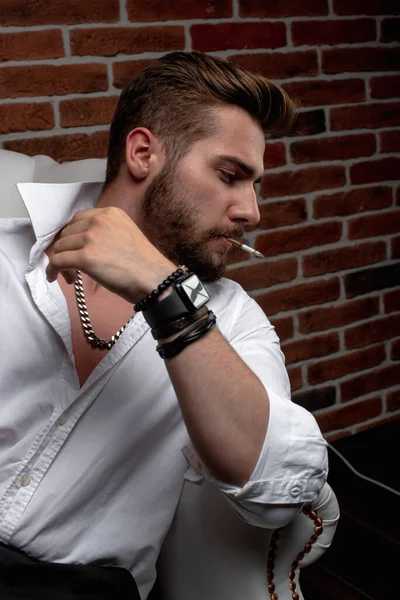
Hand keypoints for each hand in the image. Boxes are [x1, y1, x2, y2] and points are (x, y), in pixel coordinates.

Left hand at [46, 207, 175, 303]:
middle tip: (73, 267)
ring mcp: (92, 238)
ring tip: (72, 276)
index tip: (75, 250)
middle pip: (67, 233)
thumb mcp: (126, 234)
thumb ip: (106, 232)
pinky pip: (58, 261)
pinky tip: (54, 277)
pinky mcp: (85, 257)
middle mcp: (99, 220)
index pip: (78, 220)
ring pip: (60, 247)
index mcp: (110, 213)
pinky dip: (53, 270)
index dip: (73, 237)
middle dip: (67, 249)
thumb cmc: (144, 265)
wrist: (154, 280)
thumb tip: (82, 243)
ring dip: (61, 262)